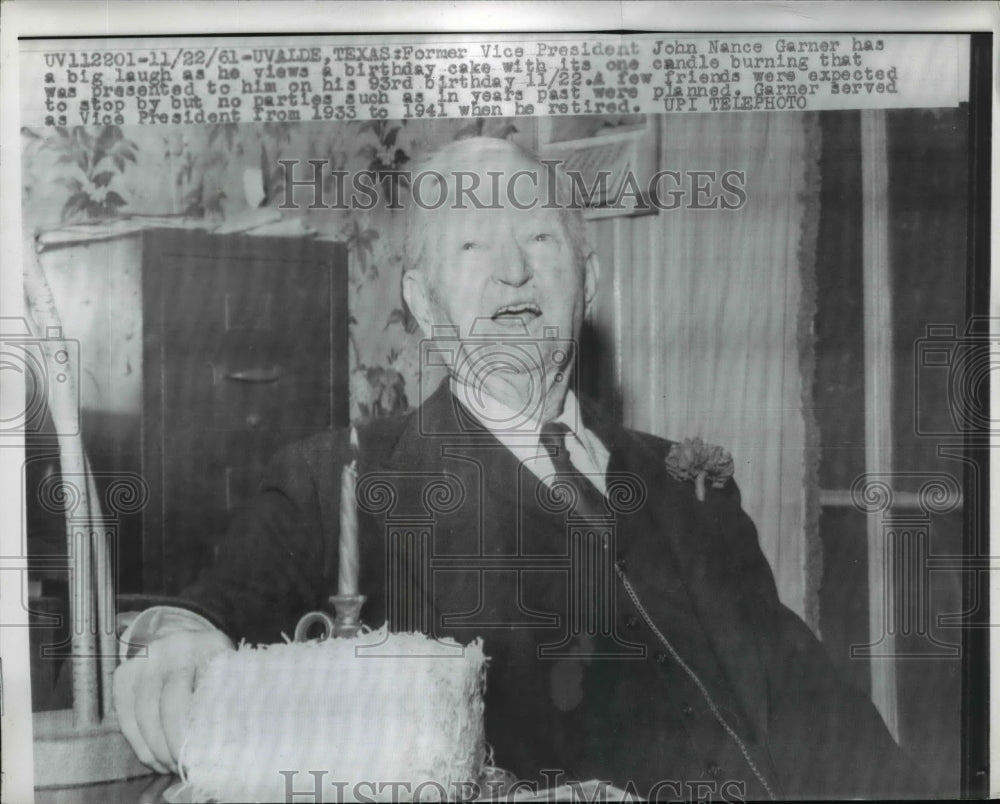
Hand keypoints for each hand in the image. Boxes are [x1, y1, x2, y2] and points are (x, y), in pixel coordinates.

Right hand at [113, 629, 232, 772]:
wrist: (180, 636)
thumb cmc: (211, 664)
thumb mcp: (228, 670)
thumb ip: (227, 697)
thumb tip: (226, 742)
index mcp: (209, 646)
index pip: (203, 692)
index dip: (200, 729)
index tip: (204, 755)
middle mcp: (176, 647)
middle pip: (171, 704)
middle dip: (175, 743)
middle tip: (185, 767)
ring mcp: (147, 659)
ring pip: (145, 713)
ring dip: (156, 748)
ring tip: (170, 766)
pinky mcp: (125, 674)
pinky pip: (127, 716)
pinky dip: (139, 743)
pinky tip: (153, 759)